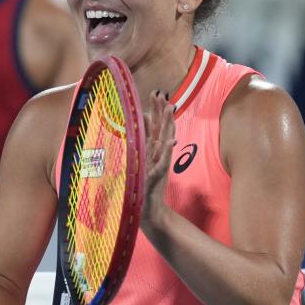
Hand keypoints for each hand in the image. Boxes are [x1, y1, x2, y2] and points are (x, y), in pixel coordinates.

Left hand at [142, 90, 175, 230]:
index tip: (155, 94)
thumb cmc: (142, 189)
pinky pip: (163, 162)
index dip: (155, 111)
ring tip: (170, 108)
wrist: (149, 211)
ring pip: (165, 140)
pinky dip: (167, 152)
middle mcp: (157, 155)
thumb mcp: (138, 165)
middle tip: (161, 93)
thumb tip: (134, 132)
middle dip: (161, 111)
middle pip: (160, 129)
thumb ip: (138, 149)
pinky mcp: (158, 176)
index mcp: (152, 151)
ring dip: (167, 124)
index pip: (154, 127)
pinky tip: (170, 141)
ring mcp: (159, 164)